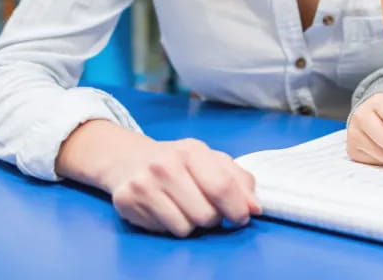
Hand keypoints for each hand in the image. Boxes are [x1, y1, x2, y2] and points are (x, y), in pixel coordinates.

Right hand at [57, 120, 259, 236]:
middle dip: (213, 218)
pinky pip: (164, 231)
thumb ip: (238, 181)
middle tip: (207, 208)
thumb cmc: (181, 162)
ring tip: (185, 207)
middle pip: (206, 214)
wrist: (131, 159)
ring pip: (185, 228)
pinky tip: (166, 209)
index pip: (222, 187)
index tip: (242, 217)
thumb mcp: (212, 161)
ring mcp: (144, 184)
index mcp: (192, 150)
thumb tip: (255, 208)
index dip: (237, 208)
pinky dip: (171, 226)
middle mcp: (166, 165)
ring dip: (192, 225)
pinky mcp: (127, 202)